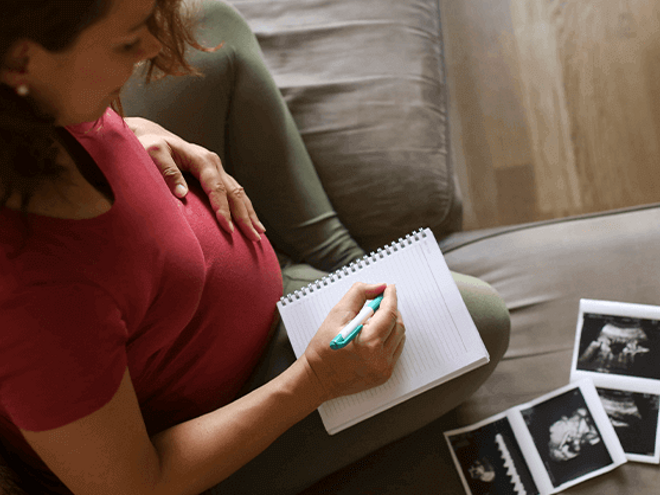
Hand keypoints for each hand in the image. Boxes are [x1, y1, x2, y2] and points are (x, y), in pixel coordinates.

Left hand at [125, 117, 265, 240]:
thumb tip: (181, 193)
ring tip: (258, 233)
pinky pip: (233, 193)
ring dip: (249, 214)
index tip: (228, 229)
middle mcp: (214, 163)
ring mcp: (217, 169)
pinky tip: (250, 221)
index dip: (223, 209)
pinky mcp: (215, 176)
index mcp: (202, 159)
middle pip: (235, 193)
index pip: (217, 188)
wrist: (150, 136)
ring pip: (239, 193)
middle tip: (252, 237)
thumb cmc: (149, 145)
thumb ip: (167, 171)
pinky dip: (244, 209)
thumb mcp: (153, 153)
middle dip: (245, 216)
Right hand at [302, 283, 405, 401]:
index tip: (389, 288)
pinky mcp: (384, 374)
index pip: (389, 313)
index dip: (390, 297)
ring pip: (399, 337)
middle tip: (379, 303)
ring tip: (373, 321)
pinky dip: (390, 338)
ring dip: (391, 324)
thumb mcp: (337, 314)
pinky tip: (375, 335)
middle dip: (391, 309)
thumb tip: (379, 287)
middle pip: (397, 324)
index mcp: (368, 342)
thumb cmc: (323, 349)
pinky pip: (396, 350)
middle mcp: (379, 358)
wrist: (318, 378)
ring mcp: (384, 368)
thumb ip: (359, 294)